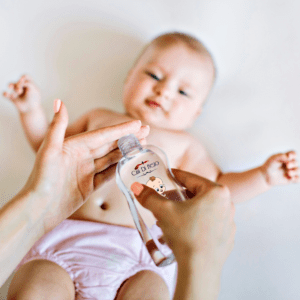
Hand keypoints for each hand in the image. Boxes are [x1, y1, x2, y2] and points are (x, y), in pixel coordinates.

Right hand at [3, 75, 40, 112]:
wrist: (31, 110)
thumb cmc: (34, 100)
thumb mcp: (34, 90)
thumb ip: (28, 83)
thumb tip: (19, 81)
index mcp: (30, 85)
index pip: (26, 77)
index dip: (23, 77)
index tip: (22, 81)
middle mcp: (23, 87)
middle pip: (18, 81)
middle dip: (18, 84)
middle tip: (20, 91)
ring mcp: (17, 92)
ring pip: (11, 85)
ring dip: (11, 86)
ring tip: (16, 93)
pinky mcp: (12, 98)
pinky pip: (5, 94)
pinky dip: (5, 94)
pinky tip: (8, 95)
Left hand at [21, 99, 149, 233]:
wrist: (37, 210)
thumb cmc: (40, 180)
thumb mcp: (49, 152)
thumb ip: (57, 127)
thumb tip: (59, 101)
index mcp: (74, 146)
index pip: (102, 135)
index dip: (121, 129)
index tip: (137, 123)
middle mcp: (81, 156)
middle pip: (110, 145)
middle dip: (128, 138)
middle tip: (146, 131)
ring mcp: (86, 171)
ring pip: (111, 159)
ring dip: (126, 152)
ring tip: (143, 145)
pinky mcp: (88, 186)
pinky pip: (108, 175)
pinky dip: (119, 169)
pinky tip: (131, 164)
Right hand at [131, 169, 234, 268]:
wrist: (199, 270)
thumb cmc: (186, 236)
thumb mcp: (164, 211)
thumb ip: (150, 197)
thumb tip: (137, 188)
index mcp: (216, 192)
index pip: (190, 178)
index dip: (175, 176)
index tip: (166, 175)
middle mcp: (227, 204)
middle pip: (196, 194)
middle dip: (178, 197)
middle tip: (164, 200)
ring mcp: (228, 221)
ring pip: (202, 209)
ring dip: (185, 210)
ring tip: (170, 218)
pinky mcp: (226, 236)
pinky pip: (208, 222)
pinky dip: (195, 222)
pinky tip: (182, 231)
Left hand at [261, 151, 299, 185]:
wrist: (265, 176)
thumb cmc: (269, 166)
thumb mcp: (273, 159)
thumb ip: (281, 156)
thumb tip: (289, 157)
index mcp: (286, 157)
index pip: (293, 154)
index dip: (293, 154)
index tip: (289, 156)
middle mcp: (290, 164)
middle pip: (296, 162)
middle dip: (293, 163)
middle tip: (287, 165)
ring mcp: (291, 171)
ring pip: (298, 170)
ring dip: (295, 171)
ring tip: (289, 173)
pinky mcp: (291, 179)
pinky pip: (298, 179)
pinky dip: (297, 179)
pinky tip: (292, 179)